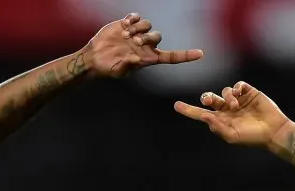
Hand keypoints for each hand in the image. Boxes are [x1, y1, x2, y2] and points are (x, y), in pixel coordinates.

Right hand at [82, 13, 202, 77]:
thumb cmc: (108, 68)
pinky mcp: (127, 25)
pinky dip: (133, 18)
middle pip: (157, 36)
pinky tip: (124, 24)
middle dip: (148, 37)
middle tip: (134, 41)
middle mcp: (145, 46)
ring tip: (125, 34)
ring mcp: (136, 34)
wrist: (94, 57)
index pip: (171, 57)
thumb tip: (136, 58)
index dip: (185, 55)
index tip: (200, 54)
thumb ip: (128, 66)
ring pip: (148, 25)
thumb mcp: (118, 71)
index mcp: (147, 59)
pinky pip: (136, 17)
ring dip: (138, 28)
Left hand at [174, 81, 290, 147]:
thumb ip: (217, 127)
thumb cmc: (252, 137)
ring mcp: (238, 100)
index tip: (176, 105)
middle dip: (206, 98)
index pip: (200, 114)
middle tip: (208, 100)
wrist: (273, 131)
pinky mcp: (249, 93)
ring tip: (235, 106)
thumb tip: (204, 116)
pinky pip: (238, 85)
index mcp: (220, 121)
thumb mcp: (232, 136)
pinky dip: (237, 89)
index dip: (188, 110)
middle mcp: (226, 110)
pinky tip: (240, 95)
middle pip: (210, 99)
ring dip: (227, 97)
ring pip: (225, 91)